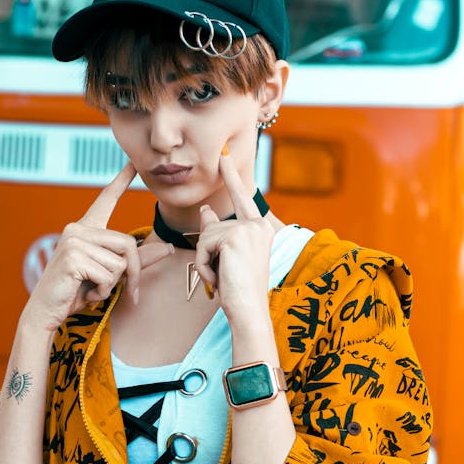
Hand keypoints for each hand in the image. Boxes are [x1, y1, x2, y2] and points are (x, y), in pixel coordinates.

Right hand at [23, 162, 172, 331]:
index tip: (133, 163)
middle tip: (122, 292)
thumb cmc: (76, 292)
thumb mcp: (110, 274)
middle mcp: (78, 229)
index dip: (121, 180)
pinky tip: (84, 293)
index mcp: (86, 229)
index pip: (106, 198)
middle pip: (128, 244)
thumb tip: (168, 248)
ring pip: (119, 262)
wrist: (46, 312)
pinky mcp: (72, 257)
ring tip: (90, 288)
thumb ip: (137, 260)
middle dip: (132, 273)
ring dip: (112, 285)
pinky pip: (108, 275)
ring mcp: (73, 241)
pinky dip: (102, 291)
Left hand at [194, 148, 274, 320]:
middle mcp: (257, 224)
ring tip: (222, 278)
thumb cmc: (238, 289)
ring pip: (205, 235)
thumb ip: (217, 232)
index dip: (230, 175)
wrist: (248, 309)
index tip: (223, 154)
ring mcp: (247, 228)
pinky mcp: (234, 236)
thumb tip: (205, 210)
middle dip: (207, 252)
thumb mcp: (226, 257)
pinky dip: (204, 265)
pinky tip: (219, 278)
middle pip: (212, 225)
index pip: (241, 197)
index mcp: (260, 228)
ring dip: (205, 261)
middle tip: (223, 273)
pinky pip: (202, 245)